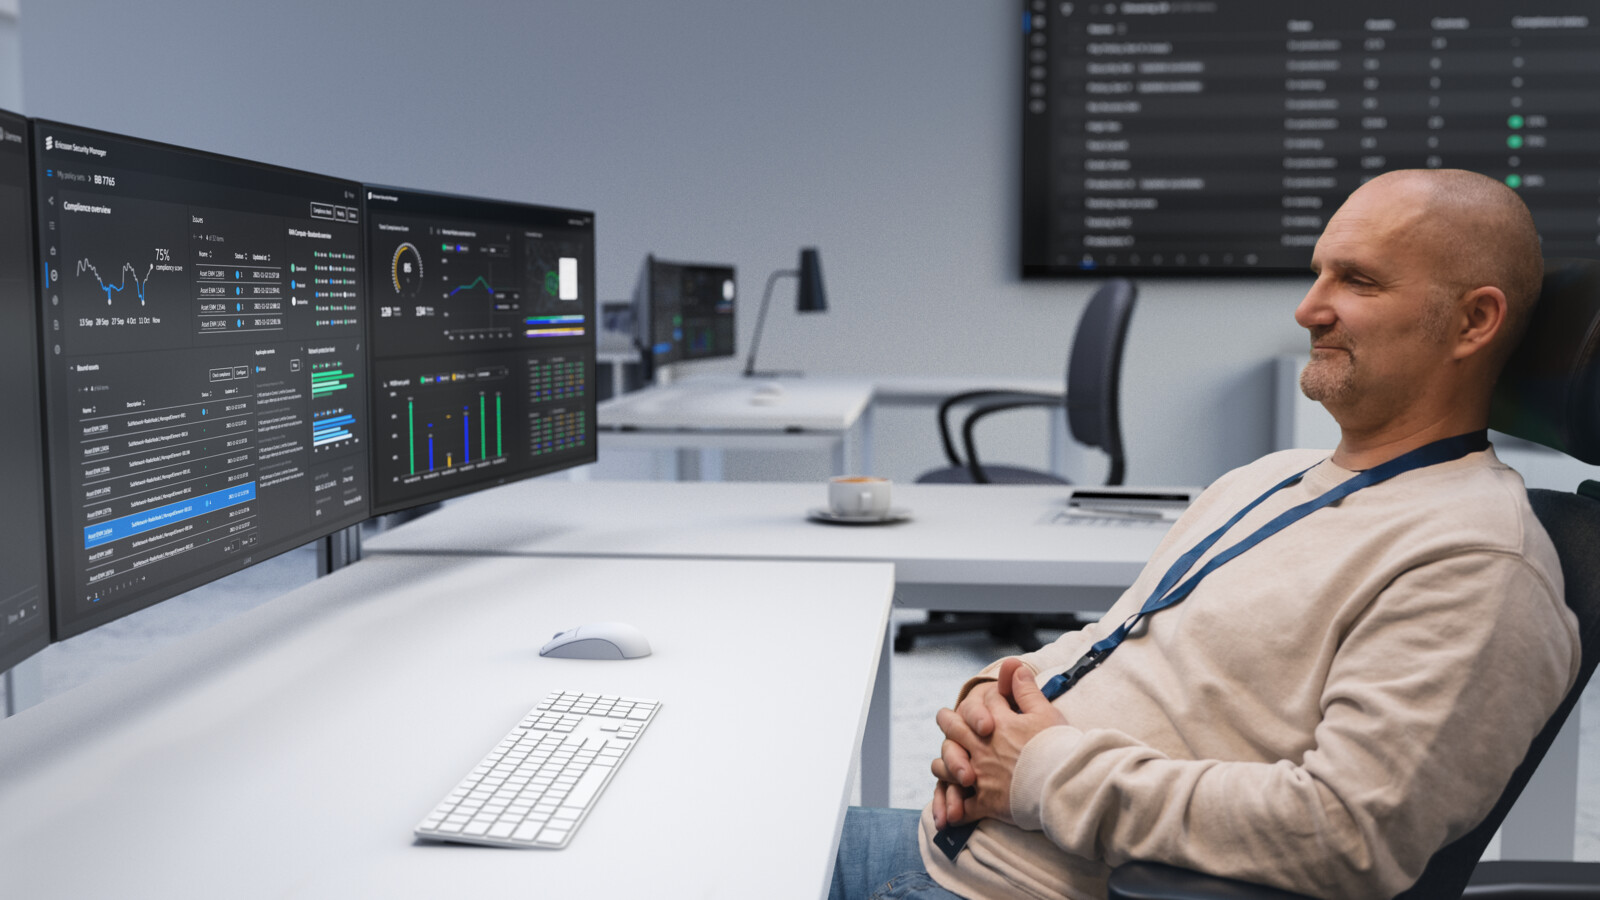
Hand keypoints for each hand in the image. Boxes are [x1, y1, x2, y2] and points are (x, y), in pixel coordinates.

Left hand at [931, 659, 1065, 826]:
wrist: (1065, 783)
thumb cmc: (1057, 747)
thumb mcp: (1045, 712)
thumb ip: (1026, 690)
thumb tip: (1013, 666)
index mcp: (998, 724)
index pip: (981, 704)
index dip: (982, 700)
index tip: (984, 700)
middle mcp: (983, 748)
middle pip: (954, 728)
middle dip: (948, 721)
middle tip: (944, 718)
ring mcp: (981, 775)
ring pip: (948, 768)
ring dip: (945, 765)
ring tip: (944, 765)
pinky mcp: (986, 802)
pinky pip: (962, 808)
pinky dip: (956, 811)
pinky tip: (952, 814)